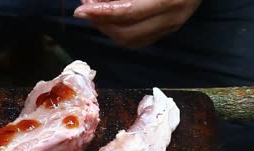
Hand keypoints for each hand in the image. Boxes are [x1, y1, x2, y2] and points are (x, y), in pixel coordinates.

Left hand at [74, 0, 201, 47]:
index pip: (127, 12)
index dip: (100, 12)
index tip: (80, 8)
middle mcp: (172, 15)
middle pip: (126, 33)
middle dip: (100, 22)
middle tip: (86, 7)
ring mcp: (173, 25)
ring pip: (130, 40)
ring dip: (107, 29)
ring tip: (95, 12)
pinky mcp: (170, 29)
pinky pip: (139, 40)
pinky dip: (119, 31)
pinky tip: (109, 18)